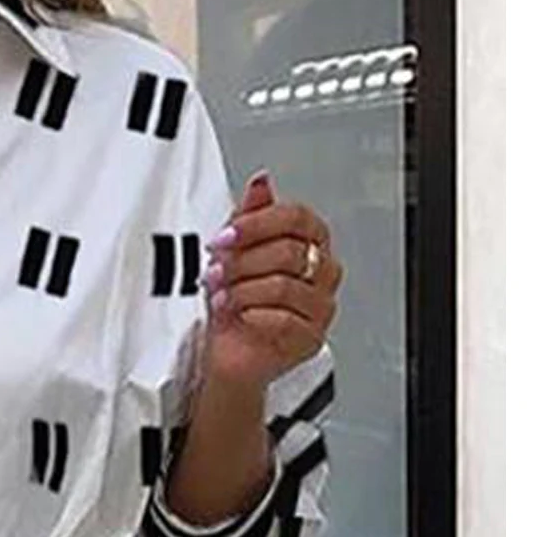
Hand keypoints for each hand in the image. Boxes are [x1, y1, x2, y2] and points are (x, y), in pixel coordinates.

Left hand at [199, 171, 342, 390]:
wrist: (228, 355)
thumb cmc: (234, 305)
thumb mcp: (234, 254)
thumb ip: (249, 217)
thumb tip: (261, 181)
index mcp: (310, 244)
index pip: (298, 218)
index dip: (258, 223)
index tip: (224, 235)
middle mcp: (322, 273)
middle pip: (290, 252)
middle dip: (243, 261)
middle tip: (215, 271)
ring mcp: (321, 307)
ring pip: (285, 286)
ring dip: (243, 290)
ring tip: (221, 297)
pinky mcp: (311, 339)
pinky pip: (285, 320)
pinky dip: (254, 316)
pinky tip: (239, 316)